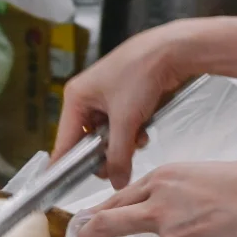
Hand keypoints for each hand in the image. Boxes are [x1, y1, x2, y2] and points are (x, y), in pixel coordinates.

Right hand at [53, 21, 196, 187]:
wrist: (172, 50)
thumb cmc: (141, 72)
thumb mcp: (126, 121)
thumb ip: (119, 156)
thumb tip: (116, 182)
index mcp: (76, 97)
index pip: (64, 140)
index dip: (66, 163)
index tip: (64, 185)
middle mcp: (87, 97)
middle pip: (88, 141)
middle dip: (106, 153)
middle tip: (120, 163)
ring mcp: (106, 98)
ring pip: (108, 136)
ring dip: (123, 142)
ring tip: (138, 137)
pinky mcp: (124, 98)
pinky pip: (122, 126)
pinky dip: (132, 132)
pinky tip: (144, 129)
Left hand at [75, 159, 236, 236]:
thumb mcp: (206, 172)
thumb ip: (182, 189)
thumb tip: (181, 203)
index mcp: (163, 177)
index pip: (118, 199)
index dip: (97, 214)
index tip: (86, 225)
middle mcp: (158, 204)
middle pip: (110, 223)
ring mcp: (170, 234)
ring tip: (220, 223)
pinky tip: (225, 236)